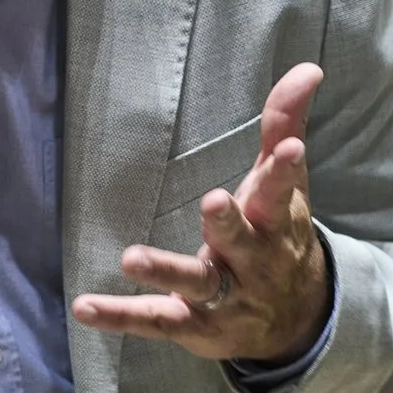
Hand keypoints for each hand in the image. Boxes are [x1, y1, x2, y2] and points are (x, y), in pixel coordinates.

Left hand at [71, 62, 332, 363]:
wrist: (294, 322)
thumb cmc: (280, 236)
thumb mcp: (287, 184)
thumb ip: (285, 124)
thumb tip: (308, 67)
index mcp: (274, 223)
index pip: (283, 193)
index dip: (285, 171)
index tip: (290, 148)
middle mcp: (252, 261)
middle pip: (240, 241)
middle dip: (227, 223)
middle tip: (213, 202)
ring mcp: (223, 297)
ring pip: (196, 284)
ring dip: (165, 270)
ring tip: (131, 258)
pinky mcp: (192, 325)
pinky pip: (155, 319)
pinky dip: (120, 316)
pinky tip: (84, 307)